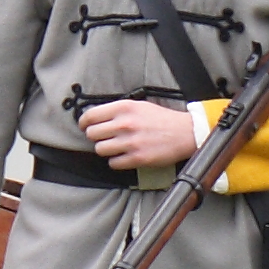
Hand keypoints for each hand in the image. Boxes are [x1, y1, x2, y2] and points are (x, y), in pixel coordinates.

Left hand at [80, 97, 200, 171]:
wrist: (185, 133)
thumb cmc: (161, 119)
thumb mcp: (138, 105)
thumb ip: (117, 111)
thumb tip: (95, 118)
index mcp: (124, 108)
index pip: (90, 116)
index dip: (83, 123)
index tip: (84, 126)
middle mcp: (125, 124)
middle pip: (92, 134)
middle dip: (95, 137)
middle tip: (104, 137)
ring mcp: (130, 142)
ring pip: (100, 149)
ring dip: (105, 149)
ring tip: (115, 147)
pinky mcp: (137, 158)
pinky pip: (113, 163)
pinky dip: (116, 161)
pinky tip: (124, 156)